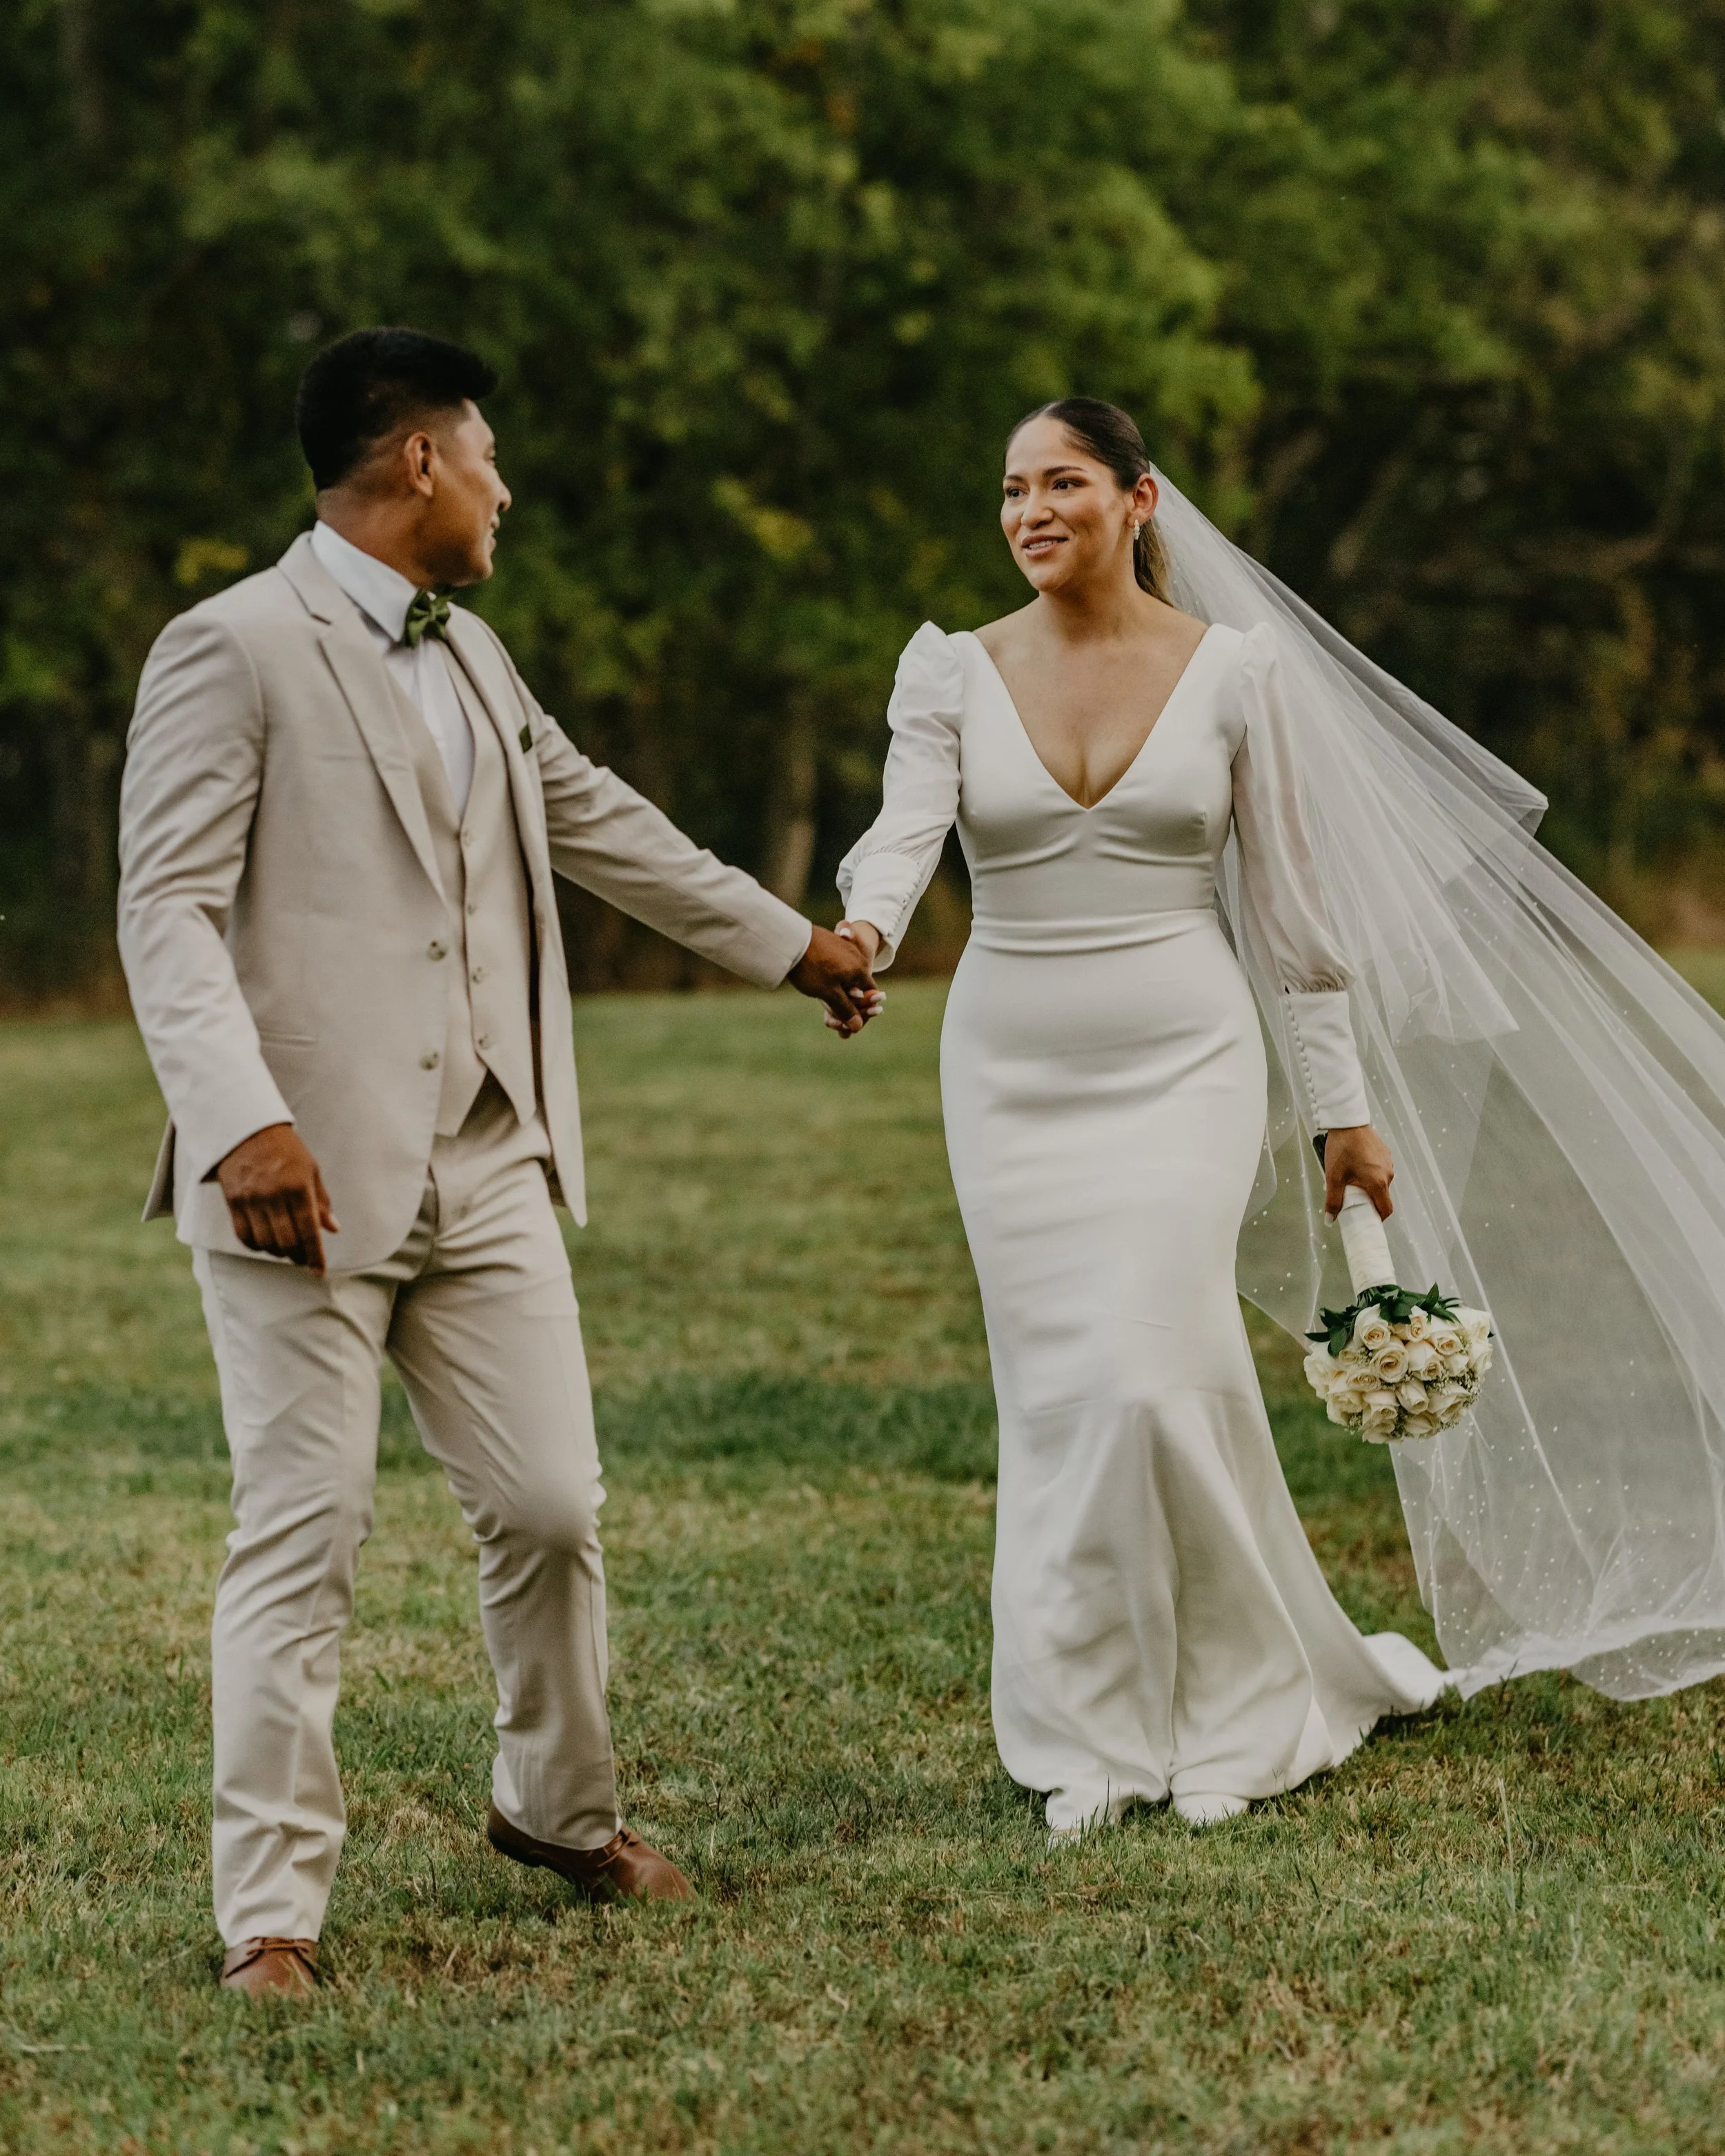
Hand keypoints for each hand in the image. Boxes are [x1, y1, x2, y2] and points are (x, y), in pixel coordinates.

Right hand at [216, 1123, 339, 1272]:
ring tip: (285, 1249)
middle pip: (286, 1241)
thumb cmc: (286, 1150)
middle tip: (302, 1259)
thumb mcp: (311, 1170)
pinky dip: (256, 1245)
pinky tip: (265, 1243)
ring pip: (264, 1242)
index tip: (319, 1272)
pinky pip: (243, 1235)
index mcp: (297, 1187)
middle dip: (297, 1256)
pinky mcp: (232, 1201)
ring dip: (277, 1252)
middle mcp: (273, 1195)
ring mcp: (250, 1199)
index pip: (308, 1231)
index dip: (315, 1255)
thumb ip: (321, 1202)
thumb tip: (333, 1229)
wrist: (247, 1129)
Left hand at [788, 923, 882, 1037]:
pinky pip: (837, 963)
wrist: (791, 939)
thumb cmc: (811, 969)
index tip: (847, 1017)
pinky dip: (832, 973)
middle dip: (849, 999)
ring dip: (839, 986)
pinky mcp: (832, 942)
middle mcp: (856, 956)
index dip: (862, 1008)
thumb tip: (857, 1026)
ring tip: (821, 992)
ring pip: (847, 973)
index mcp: (860, 969)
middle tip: (830, 1008)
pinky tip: (816, 976)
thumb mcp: (829, 993)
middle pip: (859, 983)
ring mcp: (844, 947)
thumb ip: (845, 1009)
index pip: (871, 992)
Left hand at [1321, 1124, 1393, 1223]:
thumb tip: (1330, 1220)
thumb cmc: (1341, 1148)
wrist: (1348, 1122)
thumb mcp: (1334, 1177)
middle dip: (1370, 1201)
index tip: (1366, 1219)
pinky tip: (1357, 1166)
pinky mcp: (1386, 1154)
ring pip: (1382, 1183)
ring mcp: (1389, 1163)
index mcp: (1378, 1182)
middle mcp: (1388, 1174)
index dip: (1377, 1218)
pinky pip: (1381, 1170)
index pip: (1386, 1209)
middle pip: (1382, 1196)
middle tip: (1353, 1199)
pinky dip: (1372, 1174)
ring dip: (1370, 1186)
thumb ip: (1333, 1200)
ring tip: (1353, 1180)